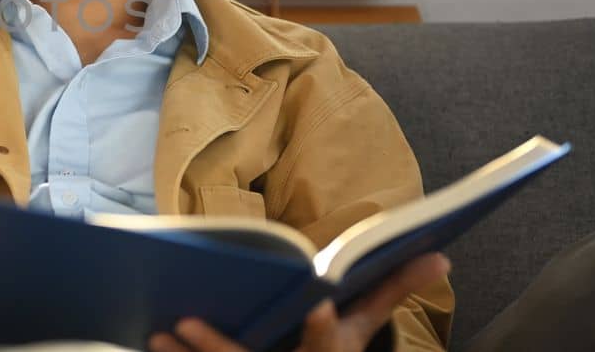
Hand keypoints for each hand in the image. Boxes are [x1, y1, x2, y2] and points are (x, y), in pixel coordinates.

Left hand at [147, 252, 450, 351]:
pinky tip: (154, 341)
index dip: (323, 329)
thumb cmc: (336, 350)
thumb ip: (394, 288)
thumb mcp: (364, 326)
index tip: (316, 303)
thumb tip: (441, 253)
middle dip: (222, 348)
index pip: (331, 343)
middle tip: (187, 323)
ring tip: (157, 333)